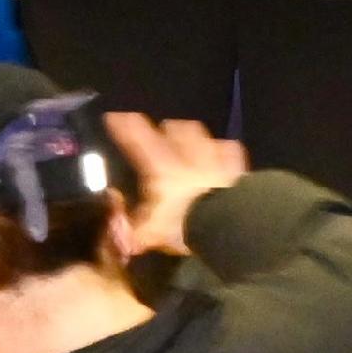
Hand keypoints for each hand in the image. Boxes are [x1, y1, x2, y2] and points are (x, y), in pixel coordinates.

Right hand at [105, 111, 246, 257]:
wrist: (225, 225)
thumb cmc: (183, 225)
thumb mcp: (151, 234)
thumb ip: (134, 233)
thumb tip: (119, 235)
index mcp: (162, 170)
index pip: (139, 142)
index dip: (126, 128)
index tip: (115, 116)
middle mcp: (187, 158)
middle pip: (176, 131)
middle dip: (168, 128)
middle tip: (164, 128)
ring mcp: (214, 161)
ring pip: (203, 137)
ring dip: (195, 135)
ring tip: (192, 134)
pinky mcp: (235, 170)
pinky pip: (231, 152)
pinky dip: (227, 150)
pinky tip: (226, 149)